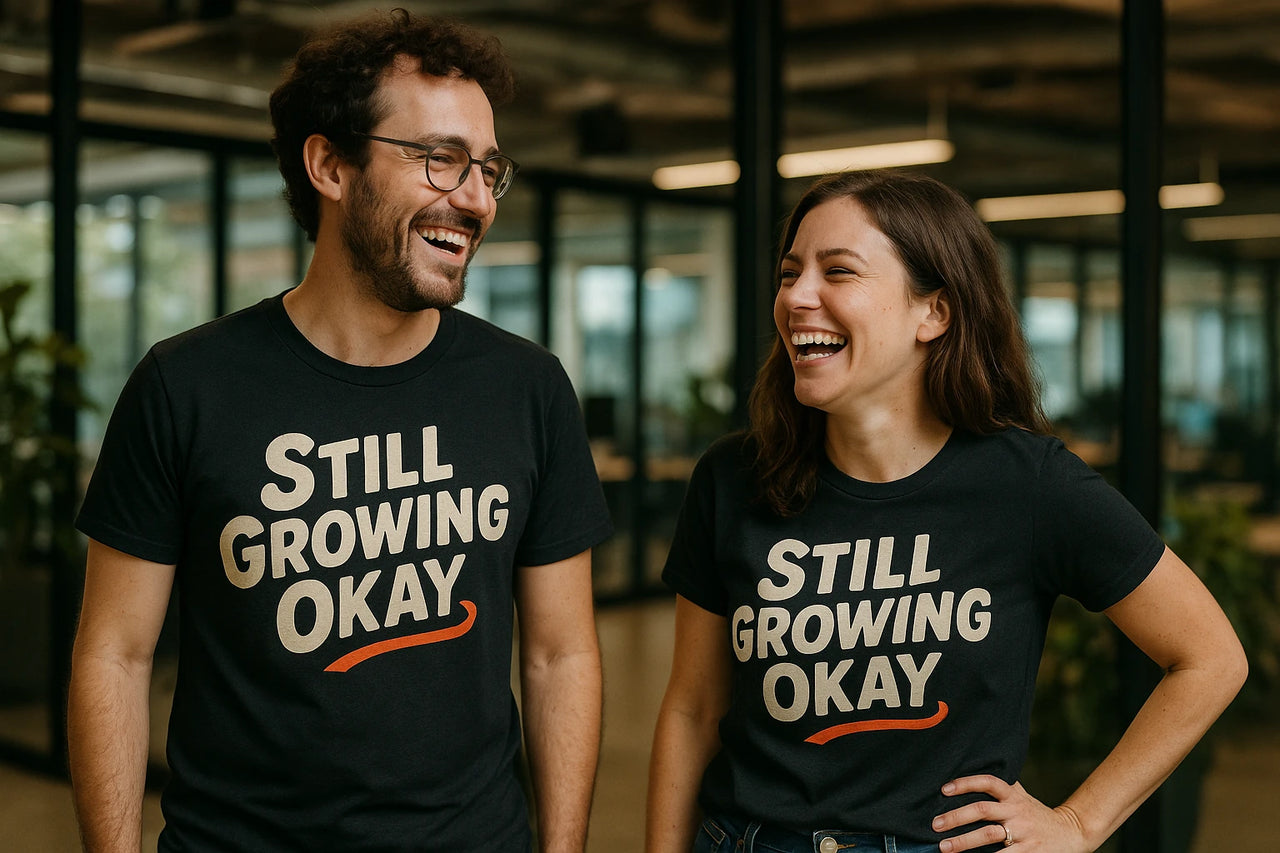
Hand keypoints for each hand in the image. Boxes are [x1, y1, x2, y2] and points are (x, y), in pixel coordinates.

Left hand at [932, 775, 1090, 851]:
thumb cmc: (1037, 813)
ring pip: (989, 835)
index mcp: (1013, 796)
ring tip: (943, 847)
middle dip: (955, 817)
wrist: (1072, 832)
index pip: (988, 782)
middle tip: (934, 824)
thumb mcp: (1021, 796)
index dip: (965, 783)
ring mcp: (1023, 832)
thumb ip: (1002, 786)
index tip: (944, 789)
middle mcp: (1016, 811)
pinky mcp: (1030, 852)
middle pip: (982, 810)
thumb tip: (973, 768)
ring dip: (963, 842)